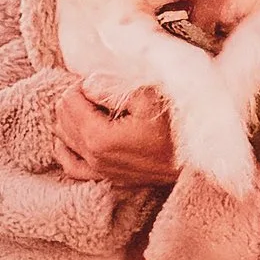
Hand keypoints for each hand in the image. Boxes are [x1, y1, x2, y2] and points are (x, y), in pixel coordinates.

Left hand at [54, 84, 178, 187]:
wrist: (197, 162)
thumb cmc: (176, 127)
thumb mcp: (147, 96)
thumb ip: (111, 88)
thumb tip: (88, 85)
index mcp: (98, 137)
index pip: (69, 101)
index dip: (82, 85)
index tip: (102, 81)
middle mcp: (93, 157)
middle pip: (63, 119)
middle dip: (75, 100)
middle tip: (99, 91)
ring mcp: (99, 171)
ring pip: (63, 140)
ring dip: (70, 120)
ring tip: (91, 107)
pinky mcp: (107, 178)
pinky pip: (72, 166)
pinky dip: (66, 149)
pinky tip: (73, 136)